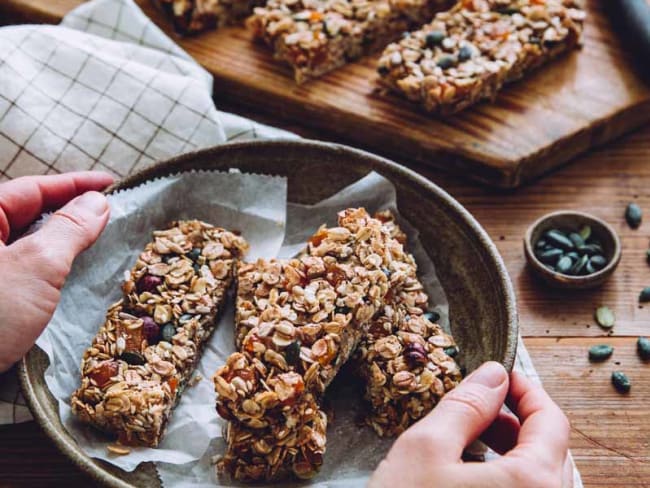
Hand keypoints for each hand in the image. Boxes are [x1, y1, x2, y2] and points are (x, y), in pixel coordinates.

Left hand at [0, 172, 112, 372]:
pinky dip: (54, 265)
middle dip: (74, 210)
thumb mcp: (37, 266)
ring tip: (103, 238)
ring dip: (66, 239)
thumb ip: (70, 229)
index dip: (76, 184)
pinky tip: (76, 270)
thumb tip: (98, 202)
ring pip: (30, 242)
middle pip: (31, 212)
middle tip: (113, 212)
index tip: (113, 184)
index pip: (33, 188)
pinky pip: (26, 268)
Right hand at [369, 361, 571, 487]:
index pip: (552, 421)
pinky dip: (510, 479)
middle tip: (483, 405)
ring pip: (542, 480)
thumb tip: (494, 374)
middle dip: (519, 420)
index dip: (526, 389)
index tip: (501, 375)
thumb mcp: (426, 448)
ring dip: (515, 451)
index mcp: (533, 486)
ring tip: (477, 438)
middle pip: (552, 452)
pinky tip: (476, 474)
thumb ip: (466, 405)